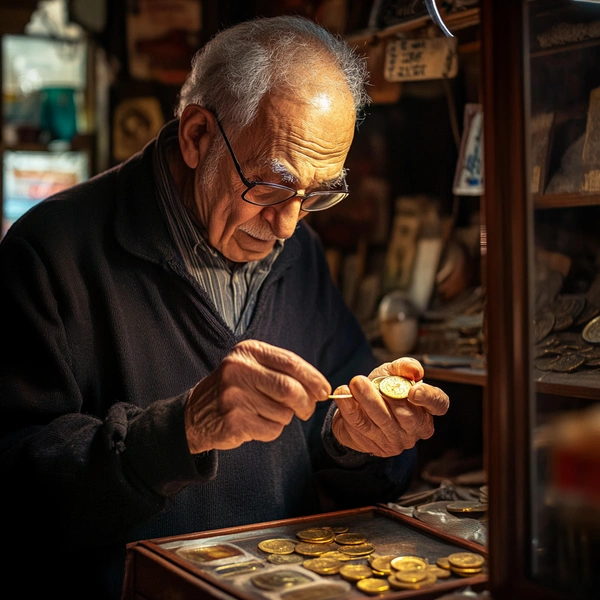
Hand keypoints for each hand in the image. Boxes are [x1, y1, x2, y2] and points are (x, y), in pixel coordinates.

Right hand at [184, 340, 330, 453]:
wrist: (195, 414)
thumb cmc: (234, 389)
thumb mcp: (252, 367)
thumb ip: (283, 371)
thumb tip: (320, 388)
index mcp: (247, 351)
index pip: (291, 362)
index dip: (313, 378)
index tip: (324, 391)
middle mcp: (238, 370)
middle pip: (290, 389)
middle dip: (306, 403)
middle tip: (306, 410)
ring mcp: (234, 396)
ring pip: (283, 412)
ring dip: (284, 418)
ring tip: (265, 413)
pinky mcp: (234, 421)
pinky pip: (272, 430)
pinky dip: (271, 430)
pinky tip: (255, 424)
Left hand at [331, 357, 448, 456]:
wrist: (358, 407)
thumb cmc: (382, 389)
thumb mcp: (393, 373)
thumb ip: (404, 367)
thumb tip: (414, 370)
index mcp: (427, 409)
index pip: (438, 404)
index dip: (428, 398)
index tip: (413, 390)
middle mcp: (415, 429)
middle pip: (406, 416)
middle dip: (386, 398)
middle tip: (364, 380)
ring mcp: (395, 441)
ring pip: (381, 421)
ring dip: (366, 401)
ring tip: (354, 384)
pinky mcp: (374, 445)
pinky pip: (361, 426)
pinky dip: (350, 409)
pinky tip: (343, 395)